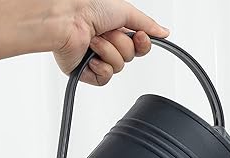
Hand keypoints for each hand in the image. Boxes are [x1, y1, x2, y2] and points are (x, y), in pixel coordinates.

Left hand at [53, 1, 169, 85]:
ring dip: (109, 51)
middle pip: (130, 56)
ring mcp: (95, 57)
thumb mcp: (125, 11)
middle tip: (107, 31)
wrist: (65, 17)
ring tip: (94, 40)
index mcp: (114, 28)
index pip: (138, 46)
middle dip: (121, 44)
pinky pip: (105, 78)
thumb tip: (164, 32)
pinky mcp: (86, 71)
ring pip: (118, 67)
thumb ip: (147, 24)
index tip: (140, 36)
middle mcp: (105, 42)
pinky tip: (91, 55)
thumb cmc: (88, 6)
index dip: (142, 44)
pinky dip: (101, 66)